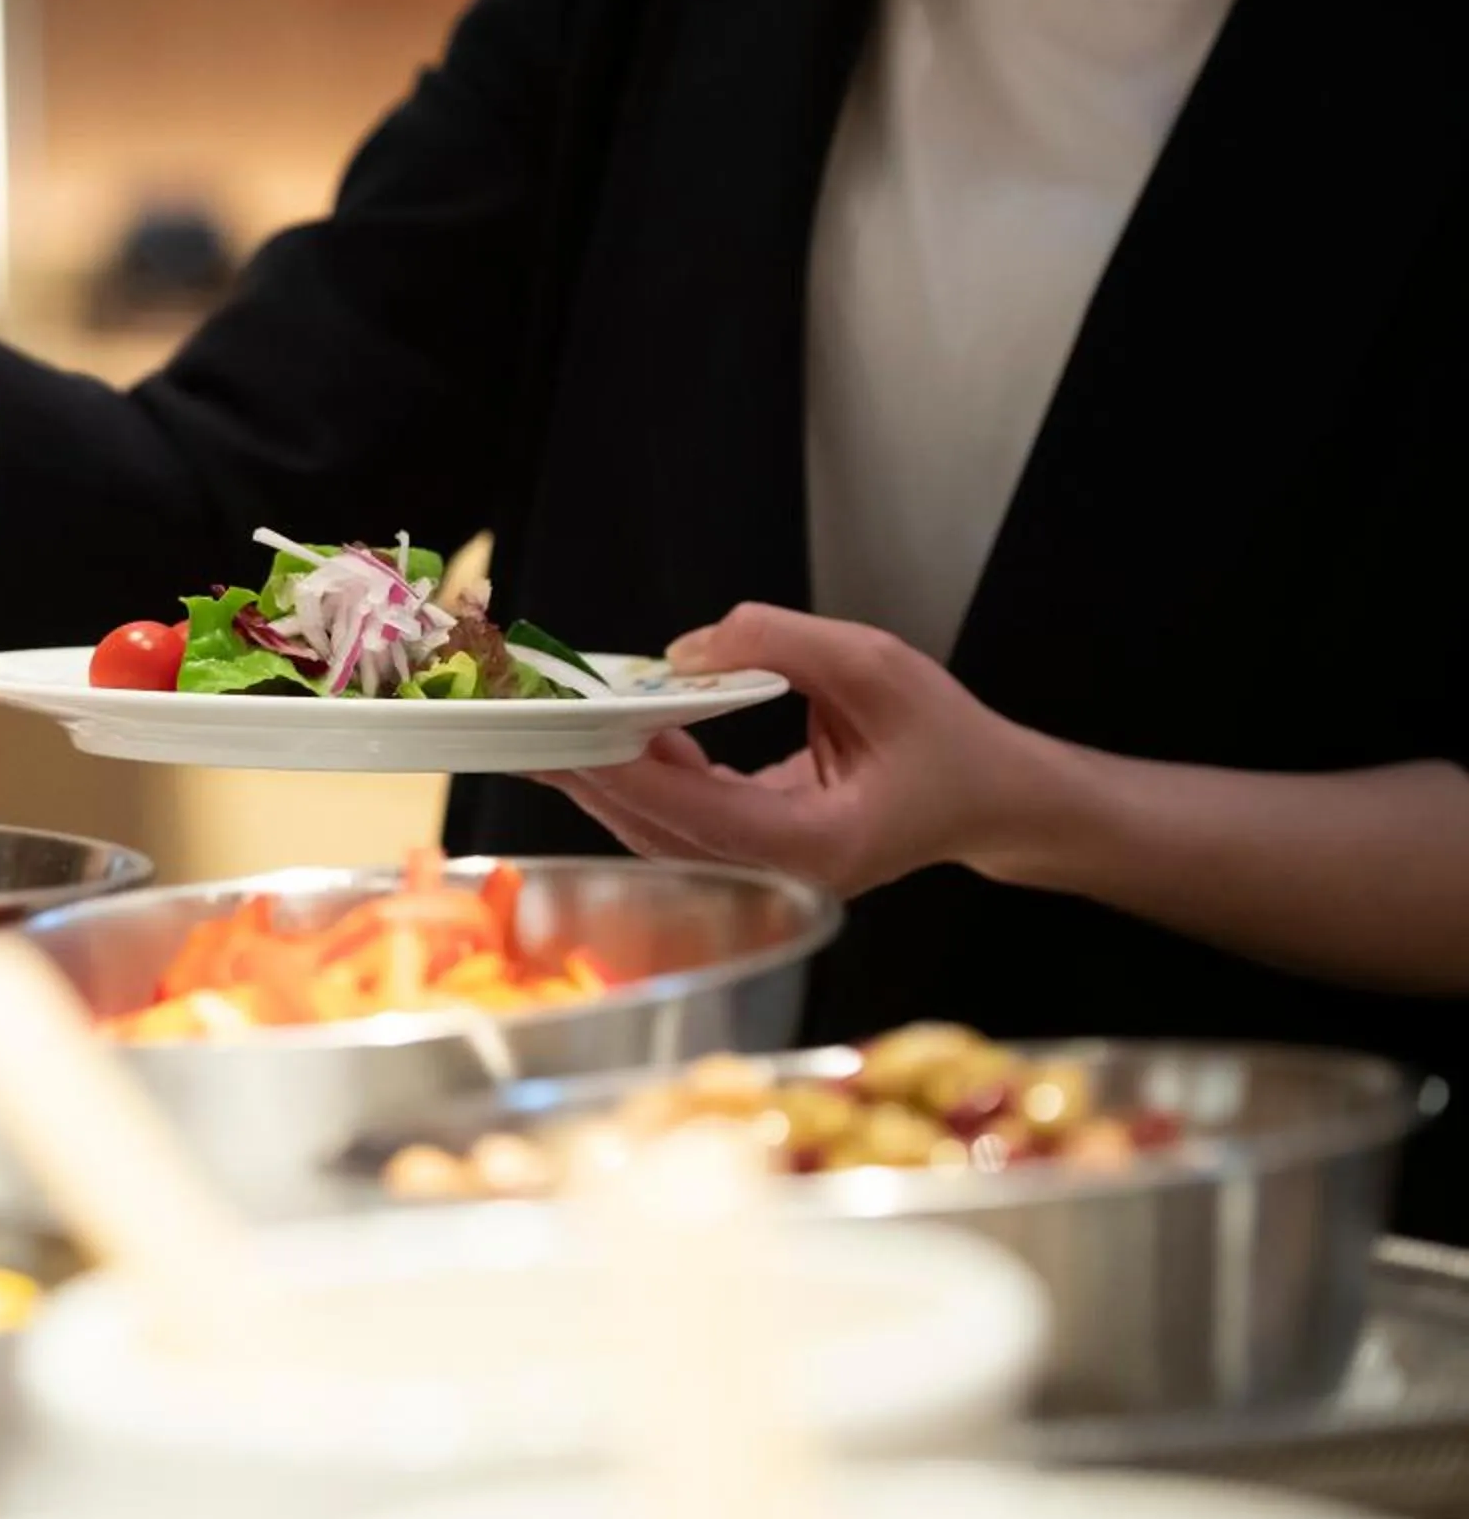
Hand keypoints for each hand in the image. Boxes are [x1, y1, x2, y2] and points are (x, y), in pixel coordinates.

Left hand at [539, 604, 1061, 896]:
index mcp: (815, 844)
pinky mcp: (754, 852)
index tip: (568, 732)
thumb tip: (684, 651)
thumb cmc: (948, 740)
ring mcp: (764, 873)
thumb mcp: (875, 664)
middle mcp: (780, 874)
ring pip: (658, 831)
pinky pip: (680, 819)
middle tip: (525, 723)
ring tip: (553, 723)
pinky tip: (625, 728)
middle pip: (655, 831)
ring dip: (604, 775)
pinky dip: (644, 774)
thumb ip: (779, 644)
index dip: (625, 770)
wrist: (992, 797)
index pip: (695, 813)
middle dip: (588, 774)